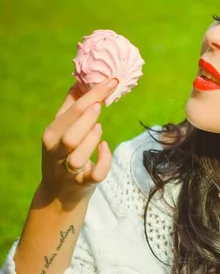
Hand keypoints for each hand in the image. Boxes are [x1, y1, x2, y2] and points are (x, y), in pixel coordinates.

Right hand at [39, 78, 118, 204]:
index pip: (73, 110)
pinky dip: (104, 160)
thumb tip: (80, 80)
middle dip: (88, 119)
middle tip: (101, 105)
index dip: (95, 94)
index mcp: (52, 133)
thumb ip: (71, 106)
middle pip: (71, 135)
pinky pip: (96, 173)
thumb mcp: (62, 129)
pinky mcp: (83, 183)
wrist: (58, 193)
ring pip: (78, 156)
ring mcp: (69, 169)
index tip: (113, 81)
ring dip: (92, 140)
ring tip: (99, 129)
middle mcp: (57, 151)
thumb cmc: (64, 154)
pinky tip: (105, 148)